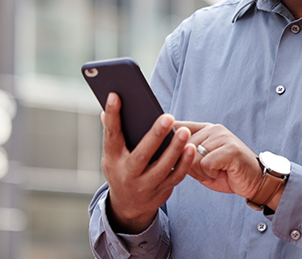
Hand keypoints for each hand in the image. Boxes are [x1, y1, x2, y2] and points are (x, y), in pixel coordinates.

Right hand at [100, 92, 195, 233]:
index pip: (111, 134)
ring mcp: (145, 184)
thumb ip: (115, 132)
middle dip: (155, 136)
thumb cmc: (122, 169)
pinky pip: (175, 176)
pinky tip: (191, 148)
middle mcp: (127, 173)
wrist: (128, 206)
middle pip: (141, 154)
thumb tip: (110, 103)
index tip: (115, 95)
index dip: (112, 115)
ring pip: (162, 167)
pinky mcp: (162, 190)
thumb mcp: (113, 154)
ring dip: (175, 149)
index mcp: (113, 158)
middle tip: (168, 117)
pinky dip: (184, 163)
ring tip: (184, 132)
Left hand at [174, 121, 269, 203]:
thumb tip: (165, 153)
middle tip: (209, 170)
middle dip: (191, 166)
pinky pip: (206, 164)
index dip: (170, 142)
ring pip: (193, 157)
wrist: (254, 181)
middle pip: (183, 148)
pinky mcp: (230, 149)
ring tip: (217, 170)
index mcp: (206, 129)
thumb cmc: (227, 173)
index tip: (170, 152)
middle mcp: (214, 129)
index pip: (179, 127)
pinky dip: (211, 173)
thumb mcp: (202, 163)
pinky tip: (223, 172)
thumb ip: (186, 155)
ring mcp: (223, 137)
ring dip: (202, 171)